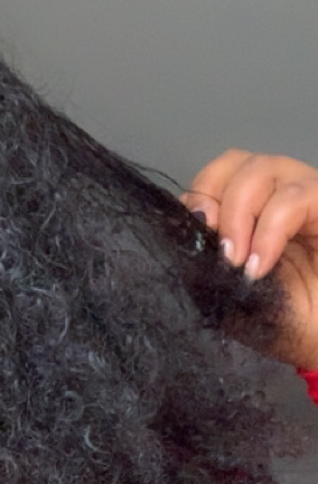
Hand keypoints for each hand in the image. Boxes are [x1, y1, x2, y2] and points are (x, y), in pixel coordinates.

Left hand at [181, 149, 317, 371]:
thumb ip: (202, 262)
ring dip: (238, 217)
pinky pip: (295, 198)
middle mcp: (279, 191)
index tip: (190, 234)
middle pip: (236, 162)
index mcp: (252, 208)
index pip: (216, 175)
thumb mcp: (229, 294)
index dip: (198, 195)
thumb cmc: (282, 321)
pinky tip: (260, 264)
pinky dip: (269, 230)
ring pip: (262, 169)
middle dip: (215, 202)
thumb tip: (179, 232)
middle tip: (219, 253)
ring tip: (238, 263)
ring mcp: (307, 194)